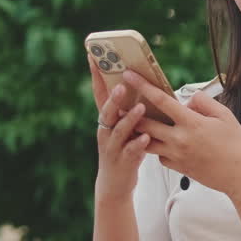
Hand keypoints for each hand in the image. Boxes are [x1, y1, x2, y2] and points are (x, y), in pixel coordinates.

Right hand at [89, 55, 152, 201]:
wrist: (114, 183)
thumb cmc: (124, 150)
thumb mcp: (124, 128)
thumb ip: (128, 110)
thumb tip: (141, 86)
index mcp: (106, 120)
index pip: (99, 94)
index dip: (96, 76)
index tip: (94, 57)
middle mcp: (105, 131)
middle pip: (107, 111)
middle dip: (113, 98)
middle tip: (121, 85)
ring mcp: (112, 147)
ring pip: (119, 130)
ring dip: (129, 119)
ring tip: (141, 108)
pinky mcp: (122, 162)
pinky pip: (130, 152)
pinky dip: (138, 144)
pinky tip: (146, 138)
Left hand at [121, 70, 240, 195]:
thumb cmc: (236, 145)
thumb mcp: (225, 116)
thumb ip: (204, 102)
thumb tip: (188, 100)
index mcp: (191, 123)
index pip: (161, 100)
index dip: (143, 85)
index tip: (130, 74)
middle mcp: (180, 139)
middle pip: (145, 123)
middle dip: (129, 111)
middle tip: (120, 102)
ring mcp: (176, 155)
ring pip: (146, 142)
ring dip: (139, 132)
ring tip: (134, 123)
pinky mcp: (177, 168)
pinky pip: (159, 157)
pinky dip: (158, 148)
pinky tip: (162, 143)